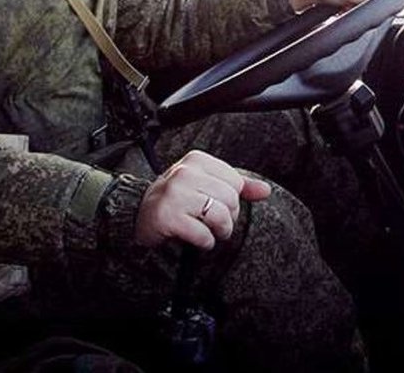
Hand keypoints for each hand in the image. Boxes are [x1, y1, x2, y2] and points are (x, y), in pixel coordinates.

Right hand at [135, 150, 271, 249]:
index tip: (216, 204)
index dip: (231, 199)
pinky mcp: (168, 217)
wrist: (138, 215)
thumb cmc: (177, 200)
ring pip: (219, 216)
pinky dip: (204, 242)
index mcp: (196, 160)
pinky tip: (195, 239)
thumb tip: (265, 190)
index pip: (235, 182)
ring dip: (218, 232)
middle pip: (230, 199)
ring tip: (208, 232)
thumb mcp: (205, 185)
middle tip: (212, 222)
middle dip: (227, 218)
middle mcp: (184, 173)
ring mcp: (174, 194)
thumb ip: (237, 185)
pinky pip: (203, 235)